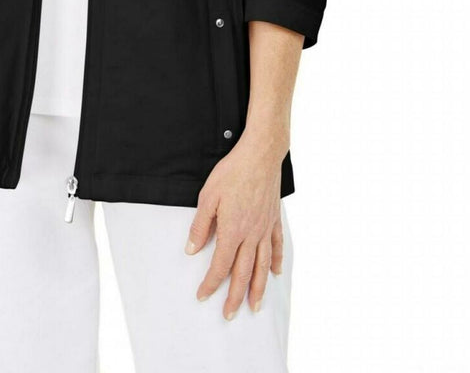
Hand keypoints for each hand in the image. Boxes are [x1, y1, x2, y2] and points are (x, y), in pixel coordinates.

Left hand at [184, 132, 285, 317]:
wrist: (260, 156)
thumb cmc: (232, 172)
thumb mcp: (208, 196)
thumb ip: (201, 225)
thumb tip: (192, 249)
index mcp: (233, 231)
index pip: (220, 265)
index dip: (210, 283)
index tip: (203, 295)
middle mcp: (251, 235)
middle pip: (243, 273)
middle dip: (235, 296)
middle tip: (229, 314)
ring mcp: (265, 228)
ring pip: (262, 266)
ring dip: (258, 289)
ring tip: (254, 306)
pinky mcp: (273, 219)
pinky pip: (276, 246)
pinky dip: (276, 262)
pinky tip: (275, 273)